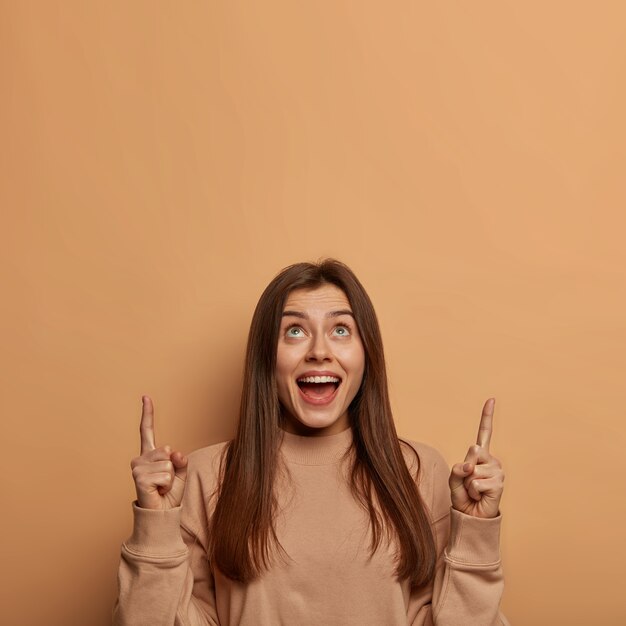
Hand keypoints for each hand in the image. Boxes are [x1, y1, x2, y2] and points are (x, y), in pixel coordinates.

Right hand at [130, 396, 187, 509]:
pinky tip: (157, 491)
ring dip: (170, 478)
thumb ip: (180, 460)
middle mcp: (140, 459)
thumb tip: (174, 452)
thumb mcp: (180, 473)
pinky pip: (165, 474)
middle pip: (167, 450)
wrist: (161, 515)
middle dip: (172, 467)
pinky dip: (167, 485)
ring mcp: (137, 468)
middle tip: (164, 482)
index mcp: (150, 455)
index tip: (146, 397)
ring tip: (160, 488)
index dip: (147, 413)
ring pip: (167, 464)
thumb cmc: (169, 495)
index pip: (148, 430)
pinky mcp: (139, 477)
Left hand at [448, 398, 503, 517]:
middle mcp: (492, 460)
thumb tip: (470, 466)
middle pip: (473, 450)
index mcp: (480, 455)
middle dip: (465, 467)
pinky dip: (473, 492)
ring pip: (473, 470)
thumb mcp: (454, 478)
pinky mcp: (499, 483)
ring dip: (468, 484)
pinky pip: (476, 482)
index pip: (484, 432)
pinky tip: (480, 496)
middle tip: (469, 481)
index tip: (491, 399)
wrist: (472, 516)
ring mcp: (497, 471)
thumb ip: (458, 468)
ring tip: (475, 491)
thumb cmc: (463, 495)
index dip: (487, 416)